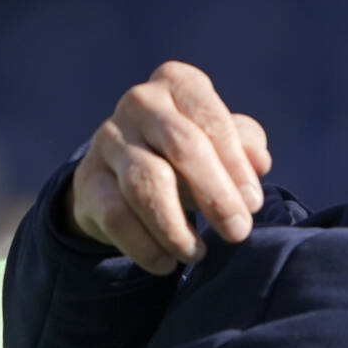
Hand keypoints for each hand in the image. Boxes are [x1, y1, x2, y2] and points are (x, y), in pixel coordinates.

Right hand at [68, 60, 271, 273]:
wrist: (126, 172)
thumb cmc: (191, 153)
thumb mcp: (223, 142)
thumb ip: (246, 146)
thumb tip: (258, 161)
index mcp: (178, 84)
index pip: (210, 119)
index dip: (235, 165)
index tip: (254, 204)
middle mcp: (140, 102)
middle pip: (182, 147)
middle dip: (215, 194)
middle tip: (238, 232)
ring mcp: (109, 138)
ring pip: (145, 183)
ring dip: (176, 226)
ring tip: (197, 254)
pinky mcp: (88, 178)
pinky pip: (116, 215)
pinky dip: (144, 245)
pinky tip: (166, 262)